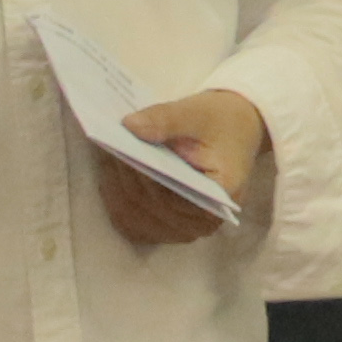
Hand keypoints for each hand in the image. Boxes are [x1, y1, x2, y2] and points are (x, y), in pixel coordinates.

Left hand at [100, 87, 271, 248]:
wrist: (235, 128)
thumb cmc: (220, 121)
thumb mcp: (197, 112)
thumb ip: (165, 119)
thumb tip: (129, 126)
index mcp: (221, 195)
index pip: (172, 196)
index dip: (143, 176)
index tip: (120, 151)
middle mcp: (206, 221)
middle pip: (153, 209)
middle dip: (126, 181)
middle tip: (106, 151)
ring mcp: (188, 229)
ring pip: (140, 221)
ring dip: (118, 193)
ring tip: (107, 162)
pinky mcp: (172, 227)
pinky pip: (136, 226)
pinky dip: (120, 204)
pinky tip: (110, 181)